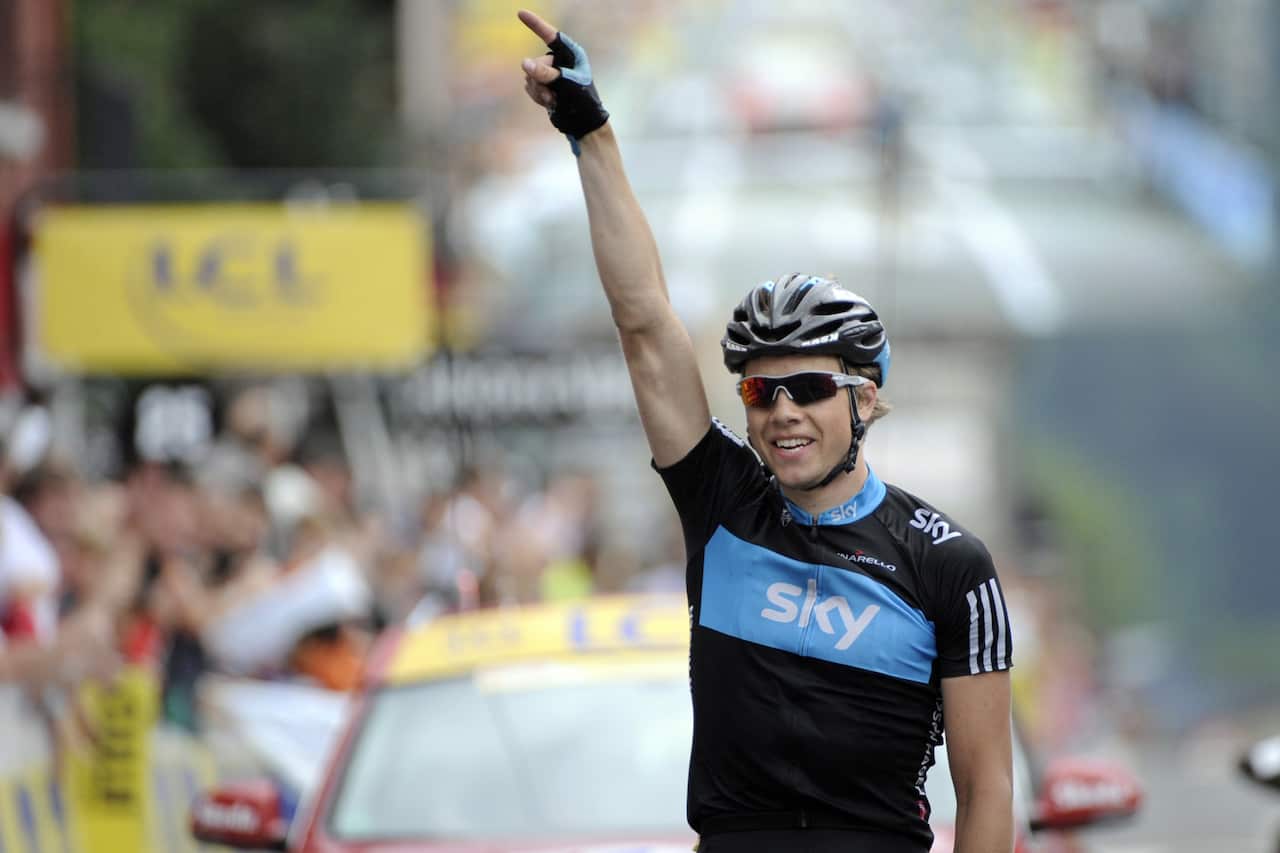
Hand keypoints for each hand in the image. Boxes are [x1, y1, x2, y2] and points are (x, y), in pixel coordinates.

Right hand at [518, 9, 608, 141]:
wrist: (582, 123)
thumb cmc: (582, 100)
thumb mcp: (566, 84)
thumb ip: (546, 73)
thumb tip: (524, 63)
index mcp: (571, 54)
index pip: (551, 36)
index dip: (535, 24)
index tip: (521, 13)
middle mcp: (560, 61)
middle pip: (537, 61)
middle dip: (540, 79)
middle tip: (552, 93)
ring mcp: (551, 73)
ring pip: (530, 75)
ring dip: (538, 90)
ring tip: (553, 100)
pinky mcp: (544, 85)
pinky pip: (529, 85)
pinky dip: (536, 96)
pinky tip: (549, 103)